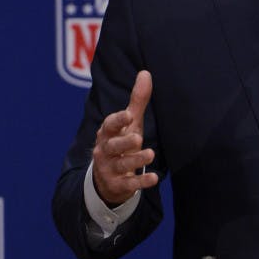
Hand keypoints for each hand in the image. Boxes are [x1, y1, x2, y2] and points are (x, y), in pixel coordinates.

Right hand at [91, 70, 158, 205]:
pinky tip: (154, 178)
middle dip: (124, 142)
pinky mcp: (117, 185)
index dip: (118, 120)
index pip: (109, 125)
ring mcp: (110, 169)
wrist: (107, 179)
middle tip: (138, 138)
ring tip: (150, 154)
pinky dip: (141, 182)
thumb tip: (146, 72)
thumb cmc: (121, 143)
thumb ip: (137, 101)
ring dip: (135, 160)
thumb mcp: (129, 123)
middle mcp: (105, 151)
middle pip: (113, 146)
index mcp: (107, 133)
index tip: (128, 115)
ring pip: (122, 164)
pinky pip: (129, 185)